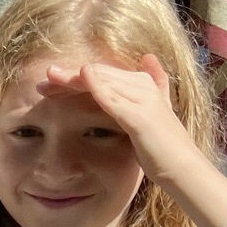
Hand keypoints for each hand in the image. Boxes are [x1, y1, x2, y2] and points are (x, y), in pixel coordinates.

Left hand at [38, 55, 226, 226]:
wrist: (182, 169)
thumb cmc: (162, 147)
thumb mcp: (153, 115)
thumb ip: (152, 87)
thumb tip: (150, 57)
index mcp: (143, 86)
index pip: (104, 75)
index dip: (76, 77)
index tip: (51, 83)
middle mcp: (144, 87)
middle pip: (100, 75)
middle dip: (70, 76)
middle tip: (44, 78)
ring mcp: (144, 100)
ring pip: (104, 82)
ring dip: (76, 79)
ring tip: (52, 76)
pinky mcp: (141, 117)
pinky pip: (116, 99)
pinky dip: (100, 87)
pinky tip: (83, 78)